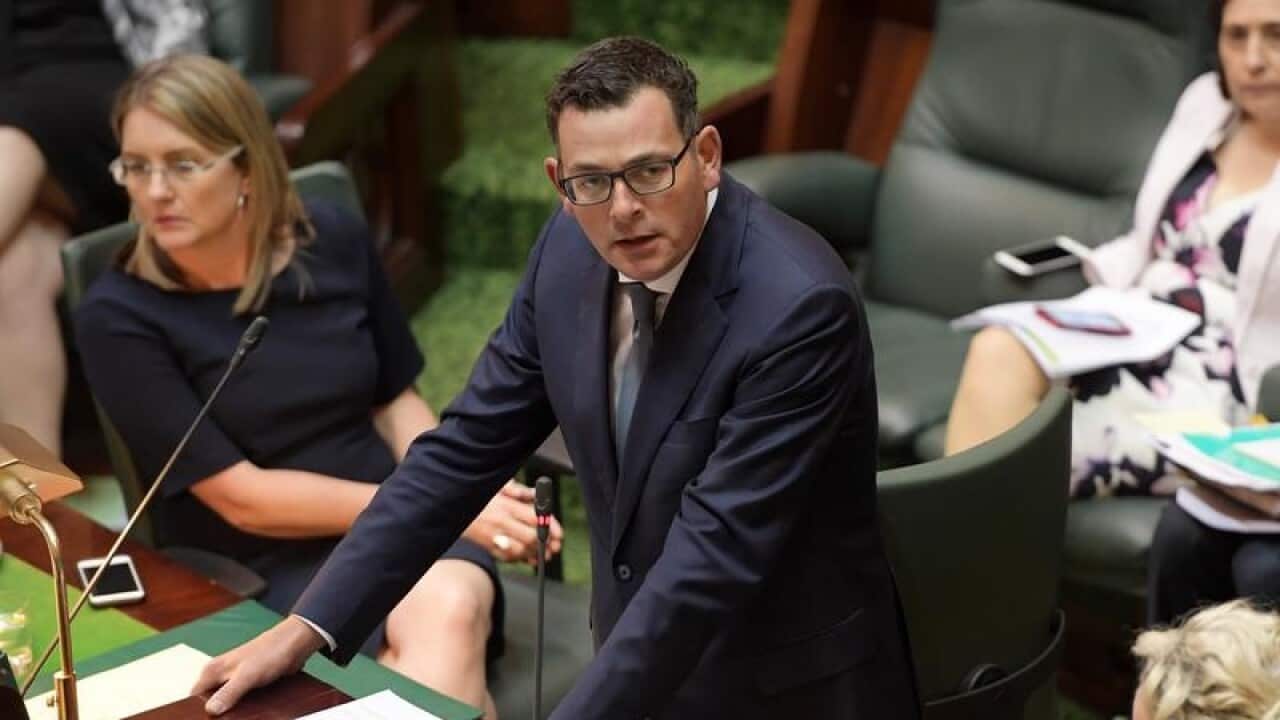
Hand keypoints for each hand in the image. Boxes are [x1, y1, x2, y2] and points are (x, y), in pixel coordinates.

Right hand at [192, 615, 325, 714]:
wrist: (294, 644)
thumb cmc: (270, 652)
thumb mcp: (247, 676)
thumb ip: (228, 693)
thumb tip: (210, 710)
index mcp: (212, 671)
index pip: (193, 697)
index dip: (197, 711)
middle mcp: (219, 674)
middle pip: (207, 701)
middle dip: (214, 712)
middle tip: (226, 719)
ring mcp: (232, 678)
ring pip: (223, 702)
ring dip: (228, 711)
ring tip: (237, 717)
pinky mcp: (246, 683)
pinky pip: (238, 700)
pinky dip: (240, 707)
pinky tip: (246, 714)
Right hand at [463, 480, 564, 563]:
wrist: (454, 509)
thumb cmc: (481, 496)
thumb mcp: (500, 486)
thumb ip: (520, 491)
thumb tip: (537, 496)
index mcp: (507, 505)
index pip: (535, 518)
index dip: (550, 527)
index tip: (559, 534)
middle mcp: (501, 522)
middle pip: (531, 537)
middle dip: (546, 543)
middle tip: (555, 546)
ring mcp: (494, 536)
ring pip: (520, 551)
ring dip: (535, 554)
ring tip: (545, 554)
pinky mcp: (488, 547)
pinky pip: (508, 558)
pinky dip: (521, 559)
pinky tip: (529, 558)